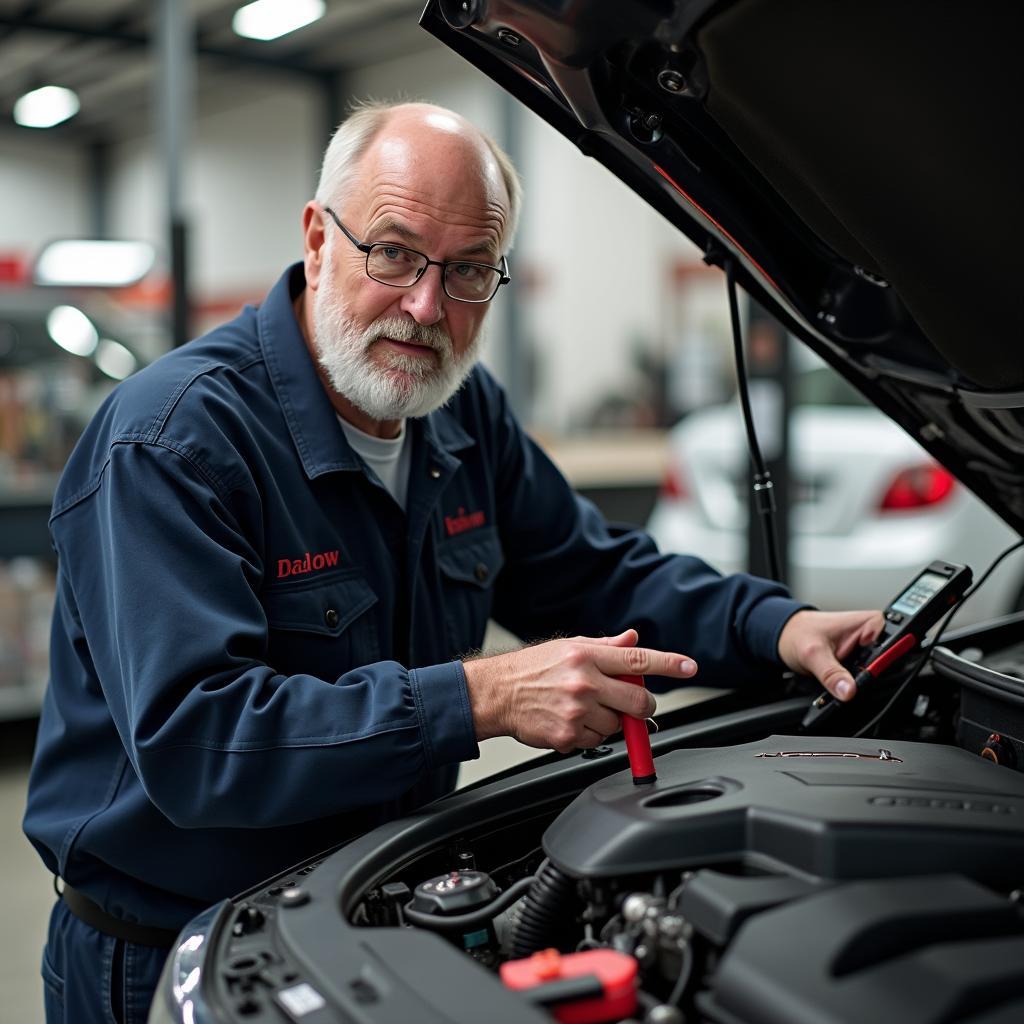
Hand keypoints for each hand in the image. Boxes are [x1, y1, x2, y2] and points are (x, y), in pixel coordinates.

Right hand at [462, 629, 697, 752]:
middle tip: (634, 705)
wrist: (496, 693)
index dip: (669, 664)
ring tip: (584, 709)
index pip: (638, 660)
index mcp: (587, 656)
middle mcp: (584, 682)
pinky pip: (596, 742)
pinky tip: (571, 721)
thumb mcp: (569, 647)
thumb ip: (606, 647)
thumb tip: (633, 639)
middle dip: (643, 706)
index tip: (690, 667)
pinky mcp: (568, 736)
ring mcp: (577, 711)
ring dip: (610, 721)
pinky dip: (590, 735)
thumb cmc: (532, 668)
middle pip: (638, 701)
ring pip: (618, 725)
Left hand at [777, 609, 884, 700]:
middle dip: (866, 676)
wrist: (785, 638)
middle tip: (847, 680)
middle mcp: (870, 635)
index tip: (862, 673)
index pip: (891, 646)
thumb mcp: (813, 654)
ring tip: (840, 681)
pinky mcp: (857, 662)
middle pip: (883, 663)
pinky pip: (861, 679)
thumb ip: (831, 674)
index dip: (879, 664)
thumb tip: (849, 691)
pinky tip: (840, 684)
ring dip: (857, 682)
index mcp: (869, 623)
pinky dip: (851, 684)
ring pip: (872, 674)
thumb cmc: (798, 633)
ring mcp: (864, 650)